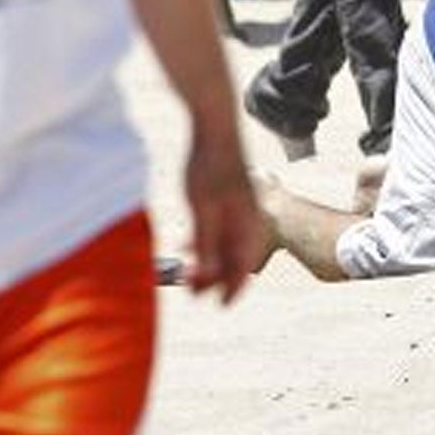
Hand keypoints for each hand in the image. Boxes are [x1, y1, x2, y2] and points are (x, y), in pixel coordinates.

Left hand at [182, 131, 262, 304]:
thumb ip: (206, 244)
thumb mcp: (203, 210)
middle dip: (214, 276)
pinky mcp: (229, 198)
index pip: (244, 265)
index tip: (219, 306)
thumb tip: (205, 277)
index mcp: (247, 223)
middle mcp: (248, 218)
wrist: (215, 128)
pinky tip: (188, 245)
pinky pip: (221, 229)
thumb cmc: (209, 167)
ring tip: (186, 272)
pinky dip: (207, 242)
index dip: (232, 288)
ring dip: (208, 260)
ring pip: (227, 243)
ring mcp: (240, 207)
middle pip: (235, 257)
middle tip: (191, 291)